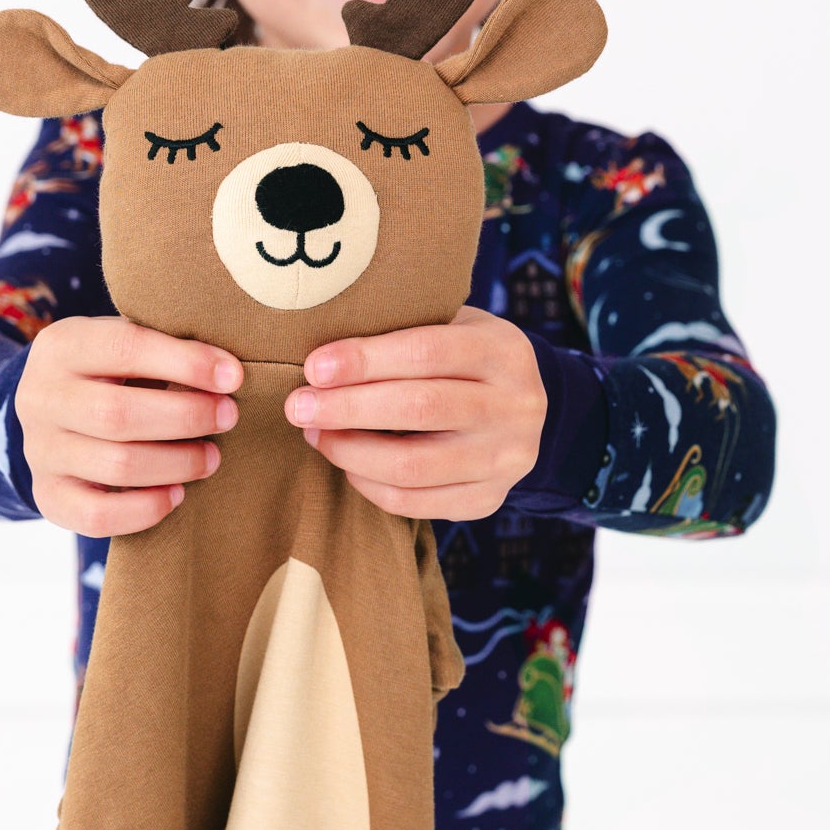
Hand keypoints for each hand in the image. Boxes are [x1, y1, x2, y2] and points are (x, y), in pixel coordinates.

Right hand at [14, 316, 241, 535]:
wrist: (54, 416)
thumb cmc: (109, 374)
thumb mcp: (125, 346)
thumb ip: (165, 349)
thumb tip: (228, 372)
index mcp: (62, 347)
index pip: (125, 349)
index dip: (185, 363)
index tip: (233, 376)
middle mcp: (40, 398)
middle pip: (118, 414)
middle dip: (186, 417)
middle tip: (227, 417)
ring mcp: (40, 452)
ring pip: (116, 466)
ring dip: (177, 464)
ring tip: (211, 457)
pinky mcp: (48, 496)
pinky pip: (97, 515)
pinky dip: (146, 509)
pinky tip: (177, 495)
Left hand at [283, 305, 546, 520]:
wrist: (530, 409)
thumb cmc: (468, 360)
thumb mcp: (455, 327)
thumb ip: (405, 331)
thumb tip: (323, 355)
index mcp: (503, 353)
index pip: (427, 352)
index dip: (365, 360)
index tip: (314, 367)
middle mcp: (515, 407)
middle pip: (420, 408)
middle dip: (347, 408)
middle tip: (298, 406)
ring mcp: (506, 459)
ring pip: (413, 465)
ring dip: (350, 451)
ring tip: (315, 435)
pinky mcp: (489, 499)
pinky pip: (415, 502)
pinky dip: (369, 484)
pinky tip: (347, 464)